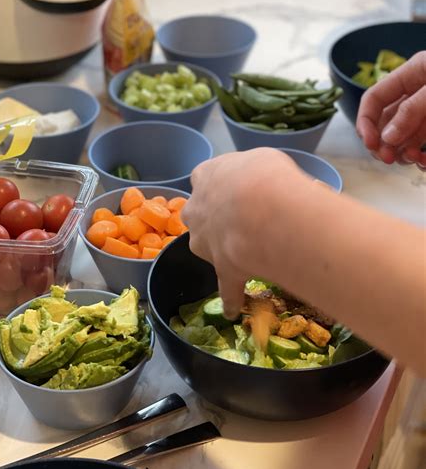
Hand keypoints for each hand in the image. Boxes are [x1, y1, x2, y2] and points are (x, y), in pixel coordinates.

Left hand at [181, 149, 311, 318]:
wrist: (263, 208)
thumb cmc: (264, 174)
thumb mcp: (261, 160)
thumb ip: (255, 173)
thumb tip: (270, 182)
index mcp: (206, 175)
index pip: (204, 177)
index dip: (219, 185)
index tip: (234, 189)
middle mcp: (198, 207)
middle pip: (200, 213)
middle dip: (214, 217)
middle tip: (242, 220)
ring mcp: (205, 240)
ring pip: (207, 246)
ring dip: (221, 250)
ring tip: (246, 256)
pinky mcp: (221, 268)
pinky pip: (225, 286)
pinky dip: (231, 297)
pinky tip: (234, 309)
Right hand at [356, 51, 425, 168]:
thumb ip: (412, 110)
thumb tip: (387, 138)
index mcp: (413, 73)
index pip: (374, 98)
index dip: (366, 121)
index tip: (371, 144)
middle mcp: (417, 92)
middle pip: (385, 121)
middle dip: (383, 142)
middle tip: (388, 159)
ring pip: (403, 136)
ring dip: (402, 152)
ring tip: (411, 160)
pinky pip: (421, 144)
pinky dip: (420, 157)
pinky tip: (423, 161)